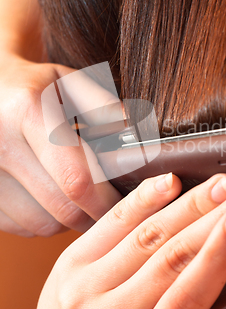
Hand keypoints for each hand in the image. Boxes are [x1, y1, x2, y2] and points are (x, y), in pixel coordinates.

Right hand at [0, 0, 122, 236]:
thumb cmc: (36, 87)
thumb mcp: (70, 81)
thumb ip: (102, 104)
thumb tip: (130, 132)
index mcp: (27, 112)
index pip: (76, 178)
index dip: (106, 200)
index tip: (123, 203)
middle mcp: (0, 145)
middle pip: (61, 208)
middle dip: (92, 216)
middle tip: (107, 205)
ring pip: (41, 224)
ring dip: (68, 220)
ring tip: (78, 198)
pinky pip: (22, 227)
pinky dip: (43, 221)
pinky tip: (50, 198)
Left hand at [15, 172, 225, 308]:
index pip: (192, 292)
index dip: (222, 248)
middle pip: (174, 255)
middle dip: (218, 216)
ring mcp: (86, 288)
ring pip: (148, 235)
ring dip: (190, 205)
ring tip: (223, 185)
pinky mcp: (69, 264)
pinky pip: (112, 223)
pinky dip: (144, 199)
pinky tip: (169, 182)